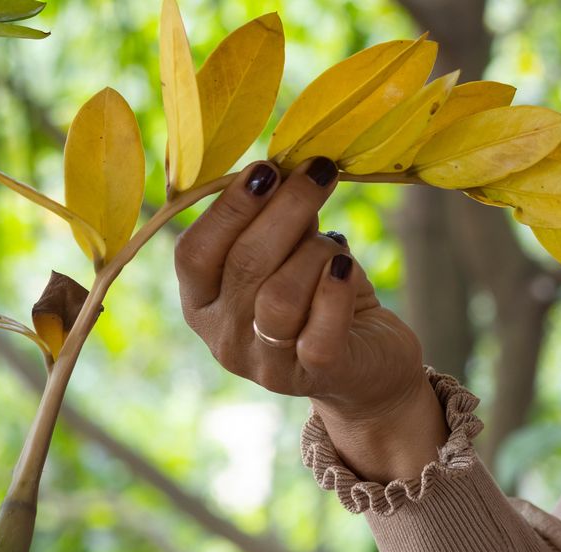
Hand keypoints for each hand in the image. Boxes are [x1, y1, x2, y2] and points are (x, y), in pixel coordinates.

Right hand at [174, 159, 447, 481]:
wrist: (368, 365)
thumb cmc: (318, 297)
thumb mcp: (288, 255)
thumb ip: (276, 222)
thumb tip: (285, 170)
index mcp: (201, 303)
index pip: (193, 253)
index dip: (228, 207)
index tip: (267, 167)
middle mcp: (224, 338)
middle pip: (243, 264)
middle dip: (285, 208)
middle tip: (319, 170)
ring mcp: (266, 364)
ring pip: (278, 296)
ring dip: (313, 253)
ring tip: (333, 245)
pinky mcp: (316, 375)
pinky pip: (320, 328)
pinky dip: (336, 290)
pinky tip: (347, 268)